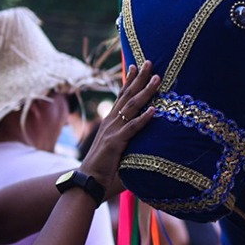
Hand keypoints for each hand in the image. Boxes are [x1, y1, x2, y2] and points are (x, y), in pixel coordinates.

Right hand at [78, 61, 159, 198]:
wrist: (88, 182)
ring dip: (146, 92)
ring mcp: (113, 131)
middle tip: (149, 62)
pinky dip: (143, 119)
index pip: (121, 97)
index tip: (135, 66)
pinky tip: (153, 111)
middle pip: (127, 95)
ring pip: (132, 107)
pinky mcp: (116, 143)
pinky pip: (132, 128)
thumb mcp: (119, 153)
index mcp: (110, 123)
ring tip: (157, 79)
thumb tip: (148, 148)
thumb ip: (131, 146)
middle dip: (139, 78)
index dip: (129, 81)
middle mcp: (111, 122)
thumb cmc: (104, 171)